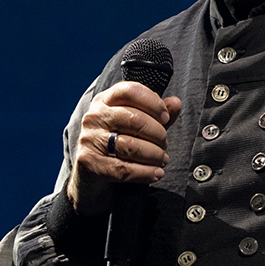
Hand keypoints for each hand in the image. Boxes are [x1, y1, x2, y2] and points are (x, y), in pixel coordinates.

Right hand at [68, 81, 181, 215]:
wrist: (91, 172)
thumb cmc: (117, 143)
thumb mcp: (137, 125)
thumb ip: (157, 114)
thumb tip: (175, 103)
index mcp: (105, 100)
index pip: (131, 91)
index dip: (153, 103)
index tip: (166, 117)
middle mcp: (94, 116)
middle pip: (135, 120)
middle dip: (158, 135)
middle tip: (165, 145)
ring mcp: (89, 139)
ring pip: (131, 146)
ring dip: (154, 155)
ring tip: (162, 160)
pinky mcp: (89, 162)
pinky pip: (123, 168)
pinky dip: (145, 172)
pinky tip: (156, 173)